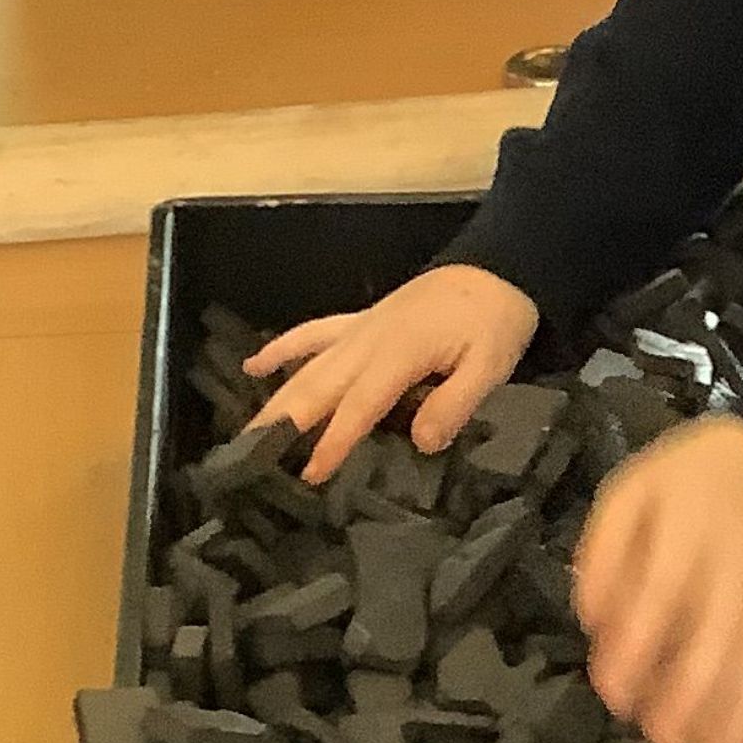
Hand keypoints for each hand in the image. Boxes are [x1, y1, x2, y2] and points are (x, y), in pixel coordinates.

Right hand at [245, 265, 537, 482]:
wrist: (496, 268)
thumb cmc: (496, 321)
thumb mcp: (491, 366)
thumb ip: (455, 403)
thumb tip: (421, 442)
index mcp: (399, 354)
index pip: (359, 405)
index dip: (333, 440)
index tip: (310, 474)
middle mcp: (368, 341)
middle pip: (317, 386)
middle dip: (283, 424)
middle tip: (250, 462)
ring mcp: (360, 329)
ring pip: (307, 366)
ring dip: (276, 398)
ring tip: (246, 434)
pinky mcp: (360, 322)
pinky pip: (313, 334)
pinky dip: (282, 348)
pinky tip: (252, 366)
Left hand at [573, 417, 742, 742]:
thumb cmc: (685, 484)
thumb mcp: (629, 493)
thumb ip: (604, 553)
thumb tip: (593, 620)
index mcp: (686, 524)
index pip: (661, 591)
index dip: (637, 649)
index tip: (614, 697)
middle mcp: (739, 558)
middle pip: (721, 634)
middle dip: (693, 700)